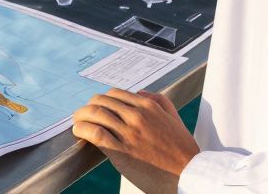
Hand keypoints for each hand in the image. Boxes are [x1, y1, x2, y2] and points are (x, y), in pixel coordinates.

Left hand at [72, 89, 198, 193]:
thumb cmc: (183, 151)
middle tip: (82, 114)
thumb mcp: (175, 118)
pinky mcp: (121, 151)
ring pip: (95, 114)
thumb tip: (140, 92)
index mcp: (149, 106)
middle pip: (102, 102)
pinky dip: (82, 129)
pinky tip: (79, 132)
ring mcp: (129, 133)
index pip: (115, 94)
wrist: (189, 174)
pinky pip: (95, 133)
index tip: (95, 106)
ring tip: (77, 123)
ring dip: (81, 117)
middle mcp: (137, 115)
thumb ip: (160, 101)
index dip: (101, 99)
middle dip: (88, 106)